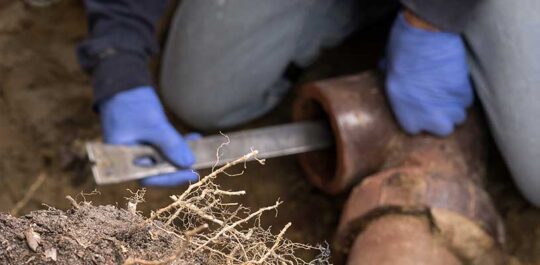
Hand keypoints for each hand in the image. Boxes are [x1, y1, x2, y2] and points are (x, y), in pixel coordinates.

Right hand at [98, 86, 198, 185]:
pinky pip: (163, 146)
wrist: (123, 81)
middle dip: (178, 166)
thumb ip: (170, 145)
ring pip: (163, 158)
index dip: (170, 178)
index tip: (191, 174)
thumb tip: (188, 164)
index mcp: (123, 159)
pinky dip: (177, 143)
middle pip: (156, 170)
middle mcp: (130, 157)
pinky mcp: (146, 138)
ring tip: (198, 147)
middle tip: (199, 164)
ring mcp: (138, 147)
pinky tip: (193, 138)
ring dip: (180, 154)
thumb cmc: (132, 104)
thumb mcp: (154, 125)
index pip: (147, 177)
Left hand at [385, 11, 472, 135]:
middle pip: (443, 129)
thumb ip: (391, 80)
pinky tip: (455, 82)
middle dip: (443, 118)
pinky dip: (463, 94)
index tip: (420, 108)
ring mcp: (449, 107)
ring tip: (448, 92)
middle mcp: (429, 117)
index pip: (415, 130)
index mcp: (406, 115)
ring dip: (455, 107)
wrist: (426, 38)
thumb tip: (385, 70)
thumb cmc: (402, 52)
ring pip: (459, 117)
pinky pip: (467, 101)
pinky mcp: (464, 94)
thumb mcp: (387, 70)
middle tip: (438, 103)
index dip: (419, 118)